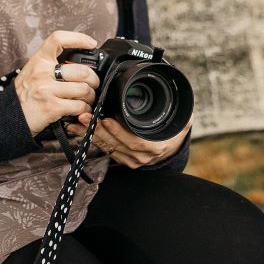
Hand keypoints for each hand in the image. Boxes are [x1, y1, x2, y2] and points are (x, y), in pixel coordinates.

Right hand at [13, 30, 101, 138]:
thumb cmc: (24, 96)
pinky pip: (79, 106)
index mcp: (38, 60)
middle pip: (81, 70)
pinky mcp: (52, 107)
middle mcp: (42, 72)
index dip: (78, 38)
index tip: (91, 43)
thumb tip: (78, 65)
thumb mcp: (32, 73)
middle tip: (93, 84)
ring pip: (83, 89)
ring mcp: (47, 90)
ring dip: (91, 96)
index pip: (58, 39)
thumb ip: (50, 66)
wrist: (9, 118)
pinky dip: (85, 109)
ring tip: (87, 99)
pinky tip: (81, 109)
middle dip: (94, 79)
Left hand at [66, 110, 192, 168]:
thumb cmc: (174, 132)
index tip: (107, 120)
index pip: (135, 142)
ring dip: (90, 134)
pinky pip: (103, 149)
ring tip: (77, 121)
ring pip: (107, 147)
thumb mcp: (182, 123)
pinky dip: (91, 139)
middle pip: (116, 144)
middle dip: (98, 130)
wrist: (171, 148)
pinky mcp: (121, 158)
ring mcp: (130, 159)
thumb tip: (186, 104)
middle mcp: (141, 156)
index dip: (120, 133)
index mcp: (155, 147)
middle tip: (85, 116)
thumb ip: (182, 115)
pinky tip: (79, 130)